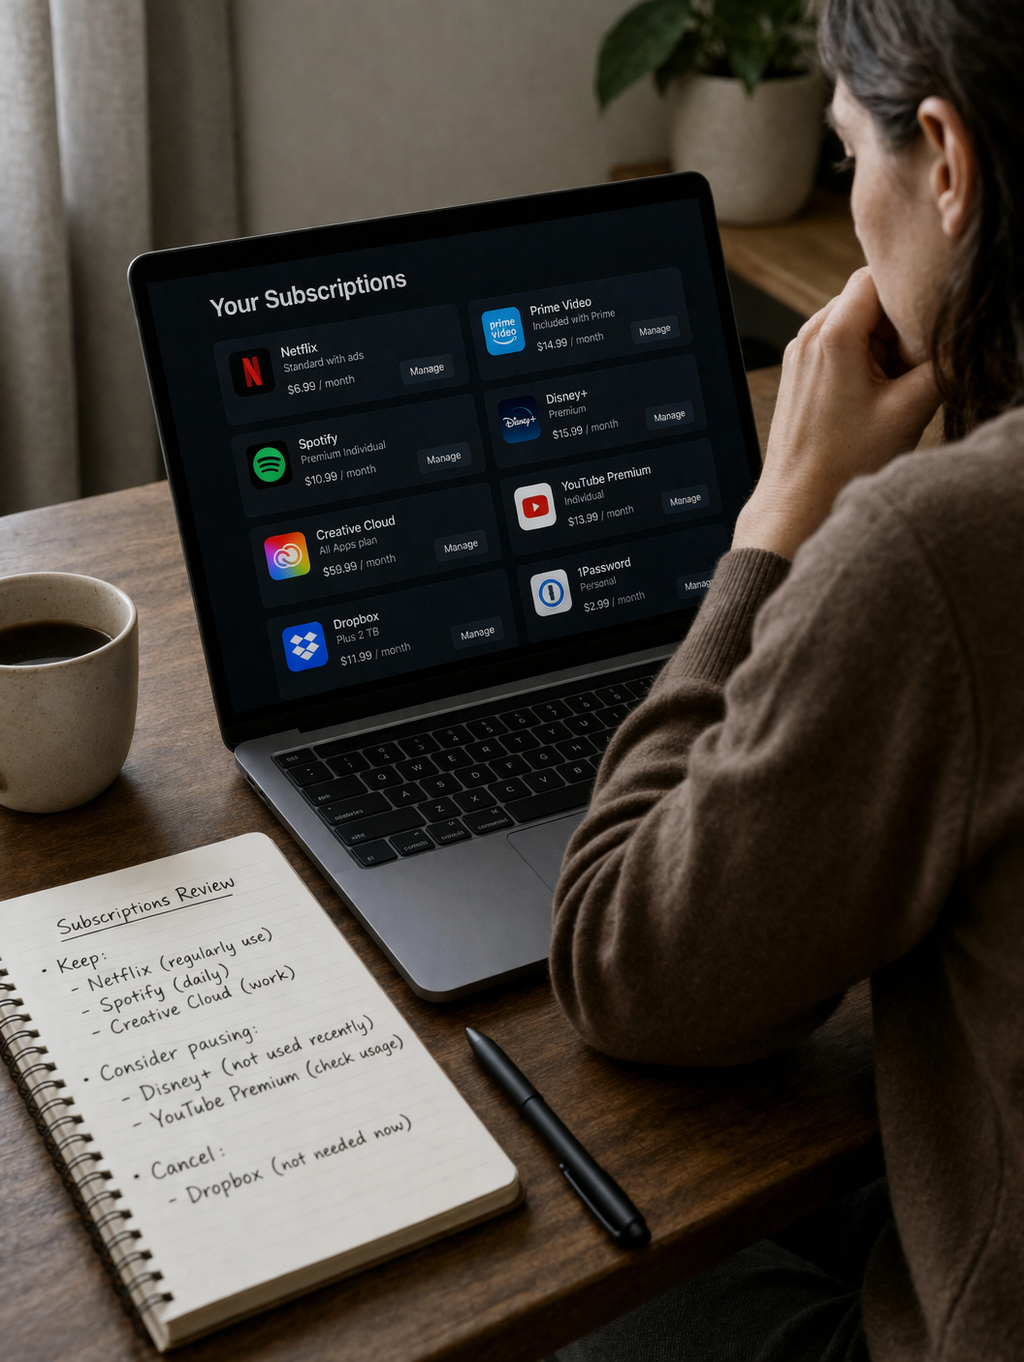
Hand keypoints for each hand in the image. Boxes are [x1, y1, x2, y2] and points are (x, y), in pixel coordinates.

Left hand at [733, 268, 939, 559]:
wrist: (797, 500)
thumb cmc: (847, 461)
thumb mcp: (910, 409)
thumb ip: (942, 364)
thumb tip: (963, 339)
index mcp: (834, 334)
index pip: (876, 276)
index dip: (908, 289)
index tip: (929, 319)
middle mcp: (809, 335)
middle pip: (865, 298)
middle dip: (896, 321)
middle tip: (915, 360)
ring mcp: (799, 353)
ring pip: (852, 321)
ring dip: (880, 342)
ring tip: (894, 383)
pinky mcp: (798, 372)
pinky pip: (836, 345)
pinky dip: (861, 357)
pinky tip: (874, 393)